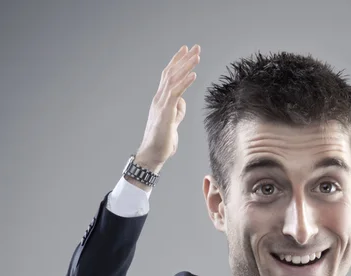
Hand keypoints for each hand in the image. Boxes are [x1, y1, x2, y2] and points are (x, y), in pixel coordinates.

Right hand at [135, 44, 200, 170]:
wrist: (152, 155)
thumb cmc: (162, 142)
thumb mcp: (173, 123)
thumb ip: (177, 111)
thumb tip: (182, 102)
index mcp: (161, 100)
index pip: (168, 76)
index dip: (177, 62)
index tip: (186, 50)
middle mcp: (159, 99)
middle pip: (171, 73)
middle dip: (184, 58)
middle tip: (196, 47)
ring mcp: (161, 105)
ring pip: (173, 80)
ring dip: (186, 66)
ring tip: (197, 56)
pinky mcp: (165, 113)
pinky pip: (176, 94)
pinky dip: (184, 82)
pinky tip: (193, 74)